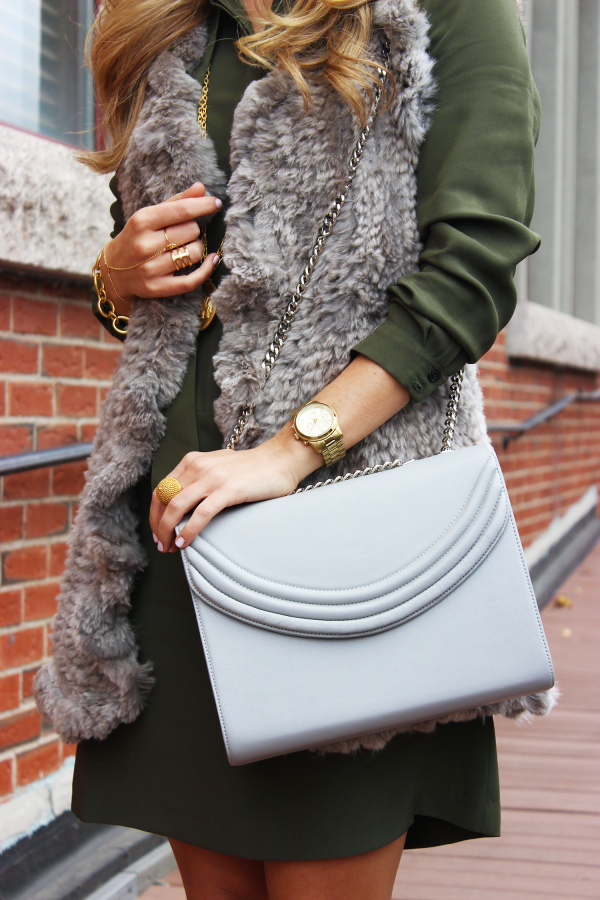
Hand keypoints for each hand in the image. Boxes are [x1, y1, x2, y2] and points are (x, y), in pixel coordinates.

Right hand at [99, 183, 221, 316]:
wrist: (112, 272)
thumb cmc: (136, 238)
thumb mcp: (149, 216)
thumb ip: (176, 202)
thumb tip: (201, 188)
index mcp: (142, 221)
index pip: (181, 211)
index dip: (203, 206)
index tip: (217, 203)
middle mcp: (144, 245)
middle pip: (191, 231)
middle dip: (194, 230)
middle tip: (184, 234)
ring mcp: (150, 269)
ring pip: (194, 253)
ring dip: (197, 249)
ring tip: (186, 248)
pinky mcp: (156, 288)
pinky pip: (191, 280)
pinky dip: (206, 270)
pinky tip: (212, 261)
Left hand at [149, 437, 305, 551]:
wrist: (280, 459)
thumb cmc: (252, 468)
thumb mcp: (217, 467)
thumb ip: (199, 480)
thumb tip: (183, 506)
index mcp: (192, 461)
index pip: (161, 489)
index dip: (154, 513)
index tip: (158, 530)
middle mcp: (197, 466)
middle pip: (163, 499)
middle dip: (157, 525)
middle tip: (161, 544)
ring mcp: (212, 478)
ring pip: (176, 507)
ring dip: (167, 531)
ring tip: (169, 547)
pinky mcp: (228, 489)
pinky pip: (200, 514)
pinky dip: (188, 531)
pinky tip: (184, 543)